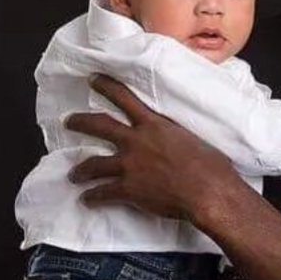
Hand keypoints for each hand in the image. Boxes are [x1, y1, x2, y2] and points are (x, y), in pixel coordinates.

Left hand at [65, 74, 240, 224]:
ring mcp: (129, 166)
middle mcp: (136, 142)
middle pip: (100, 126)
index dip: (106, 87)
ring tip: (74, 175)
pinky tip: (86, 200)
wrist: (208, 190)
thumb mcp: (194, 139)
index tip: (93, 79)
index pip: (125, 99)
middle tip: (68, 121)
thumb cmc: (211, 165)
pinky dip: (92, 197)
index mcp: (155, 125)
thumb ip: (176, 137)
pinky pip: (101, 193)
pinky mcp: (127, 190)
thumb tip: (177, 141)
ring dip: (80, 170)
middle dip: (80, 122)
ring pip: (93, 164)